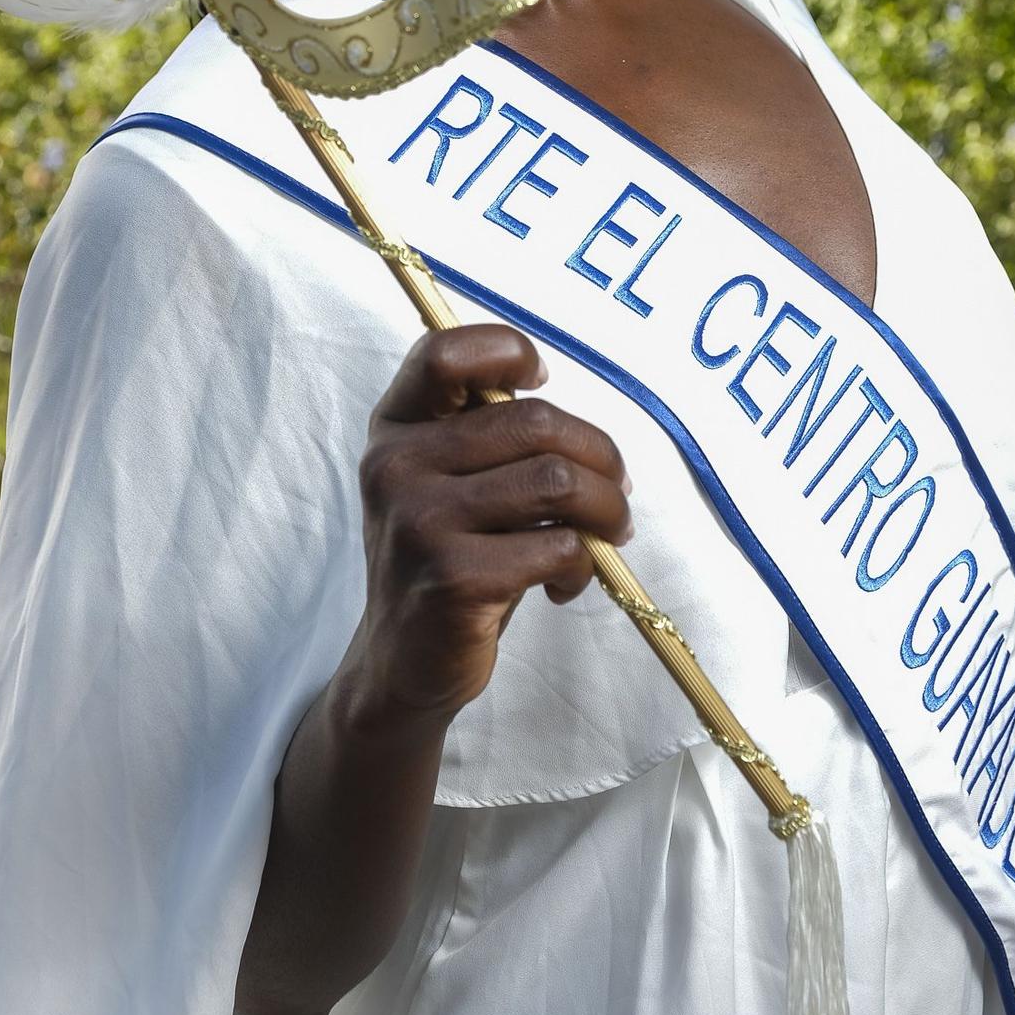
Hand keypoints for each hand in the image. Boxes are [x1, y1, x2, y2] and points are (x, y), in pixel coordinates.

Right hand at [353, 324, 632, 725]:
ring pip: (556, 481)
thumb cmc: (449, 557)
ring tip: (609, 534)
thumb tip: (585, 434)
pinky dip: (584, 564)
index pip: (444, 354)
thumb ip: (487, 437)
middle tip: (619, 491)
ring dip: (607, 509)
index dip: (507, 353)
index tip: (542, 385)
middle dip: (600, 455)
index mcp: (395, 429)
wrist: (402, 661)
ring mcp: (420, 522)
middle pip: (533, 421)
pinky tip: (565, 582)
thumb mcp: (446, 483)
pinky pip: (559, 546)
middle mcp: (396, 466)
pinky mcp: (454, 579)